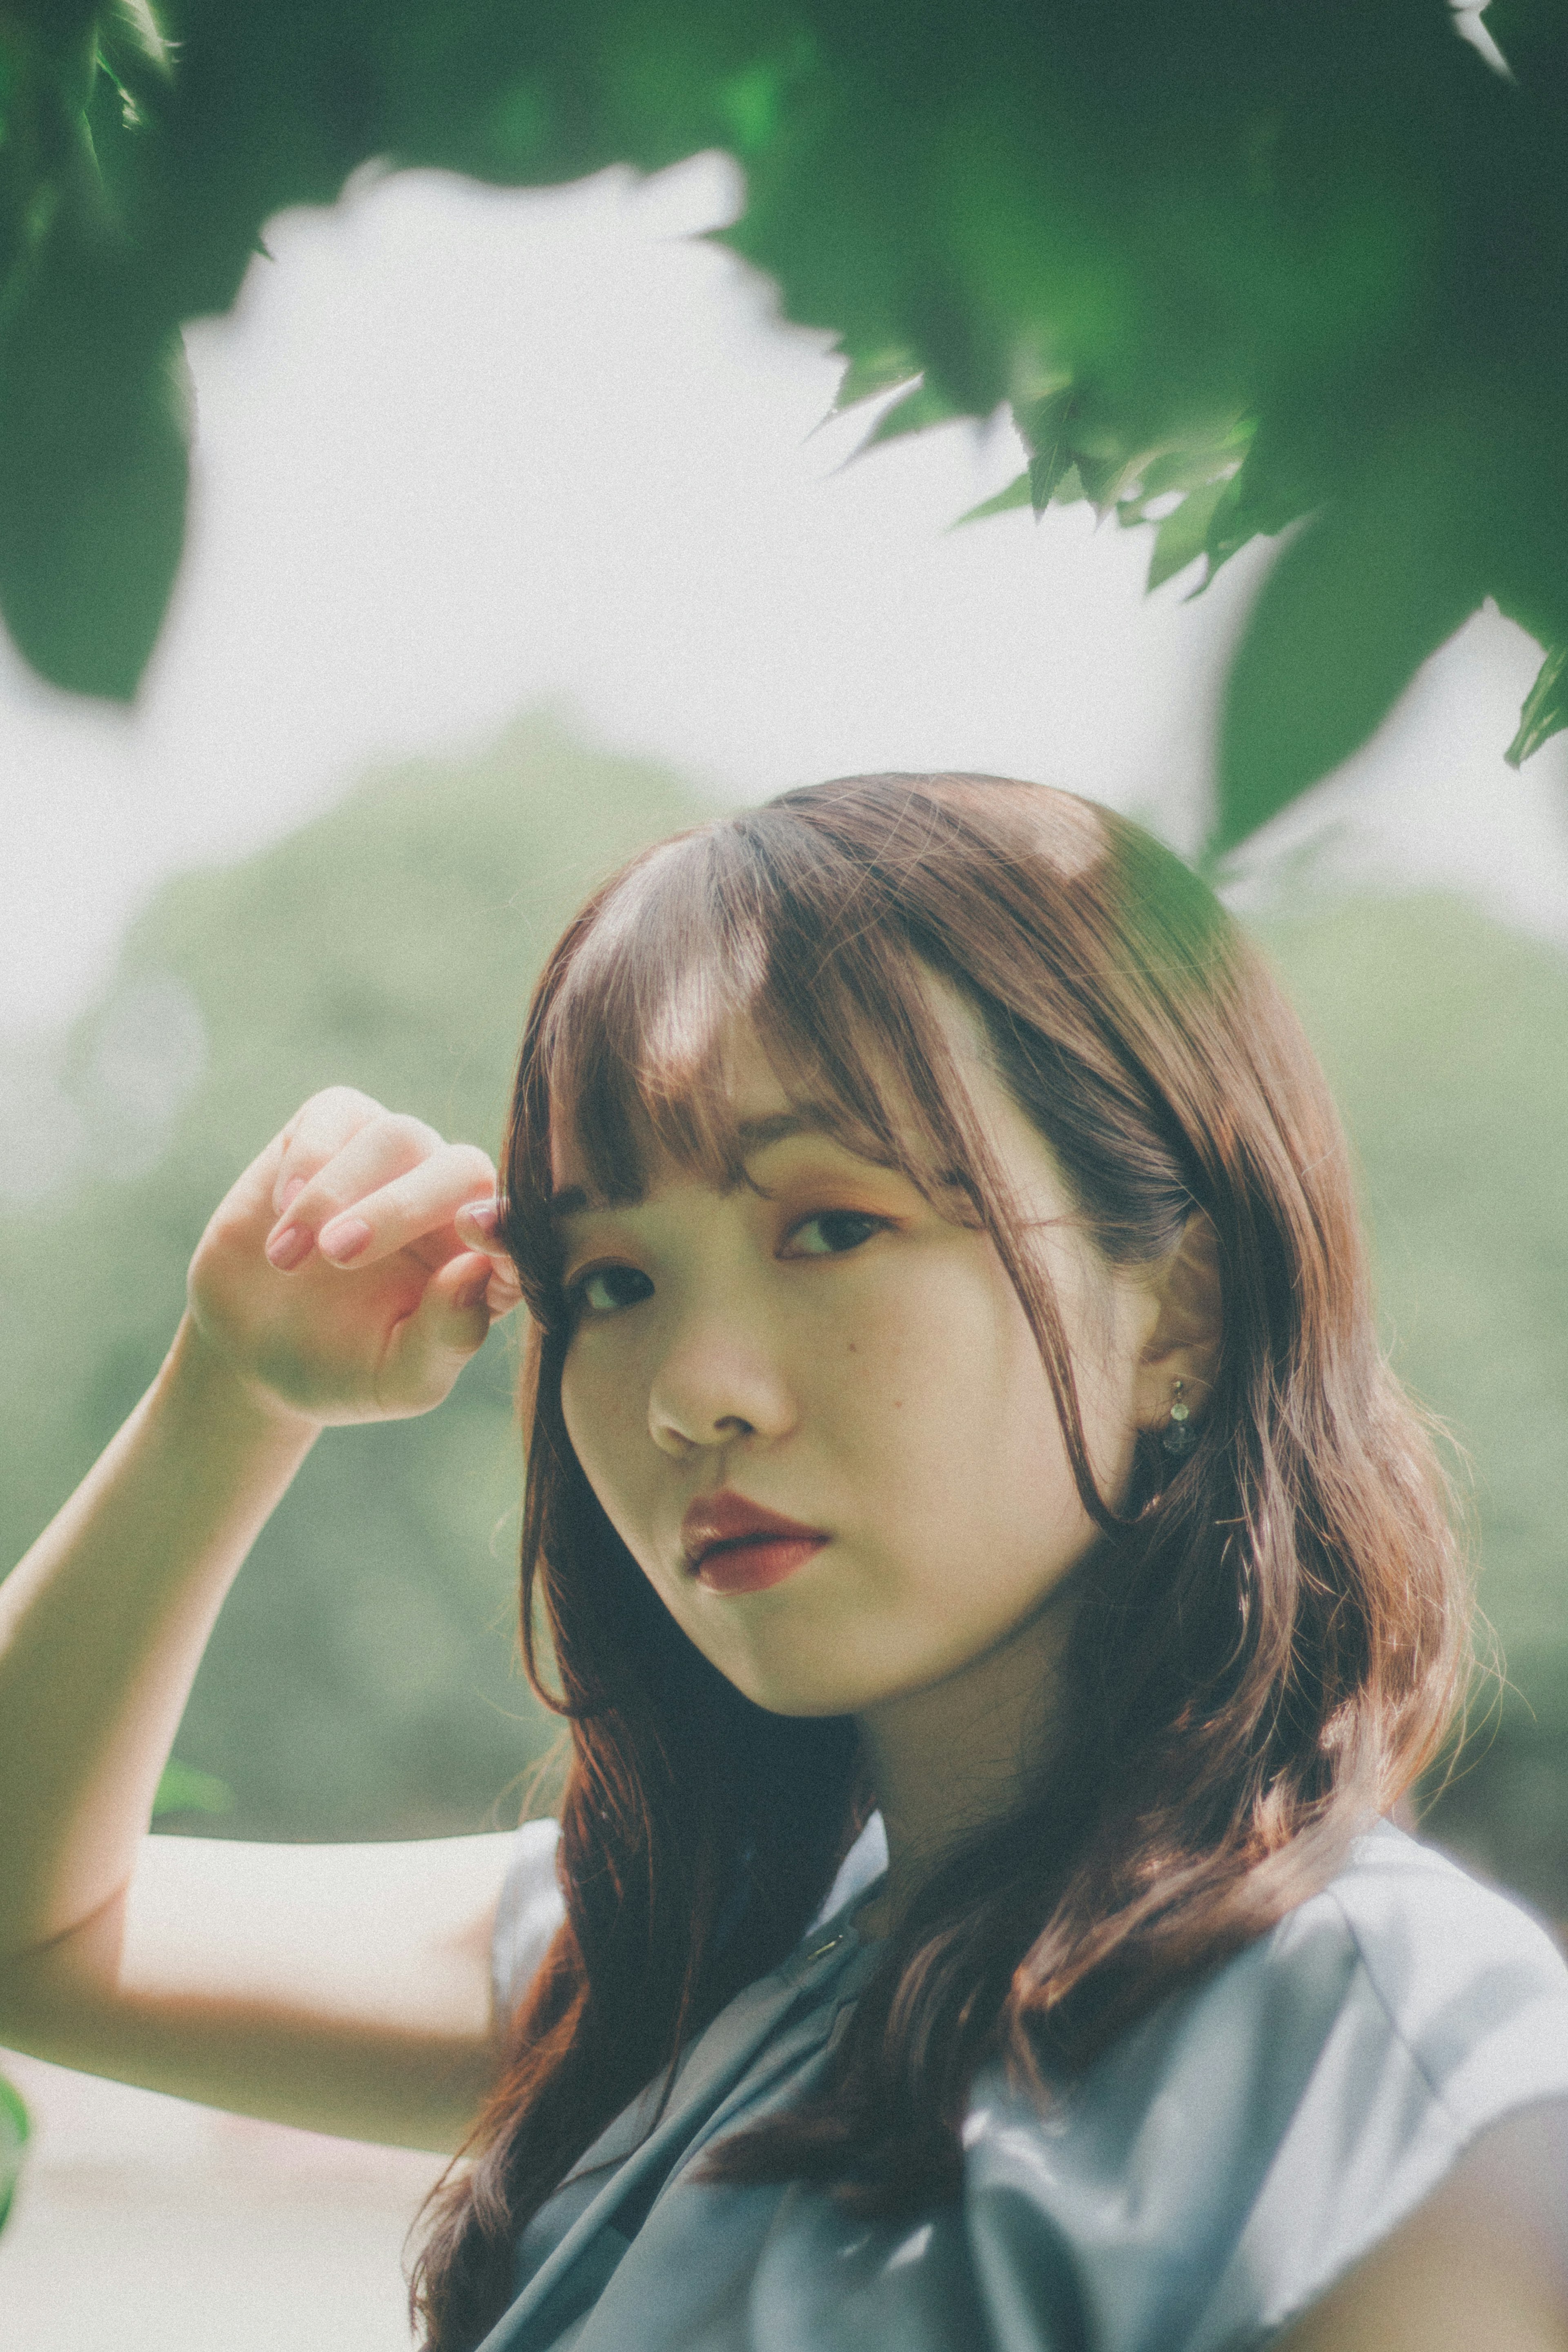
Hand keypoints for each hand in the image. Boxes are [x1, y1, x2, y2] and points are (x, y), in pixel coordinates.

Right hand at [185, 1087, 521, 1426]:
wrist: (252, 1350)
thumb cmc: (342, 1368)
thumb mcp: (398, 1380)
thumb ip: (447, 1337)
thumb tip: (475, 1272)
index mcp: (484, 1261)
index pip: (519, 1228)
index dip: (505, 1224)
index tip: (473, 1229)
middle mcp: (450, 1201)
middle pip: (459, 1169)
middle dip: (399, 1208)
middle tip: (338, 1255)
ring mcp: (396, 1160)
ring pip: (396, 1136)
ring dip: (338, 1192)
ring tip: (288, 1258)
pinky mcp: (336, 1130)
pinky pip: (340, 1112)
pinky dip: (310, 1155)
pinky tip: (281, 1207)